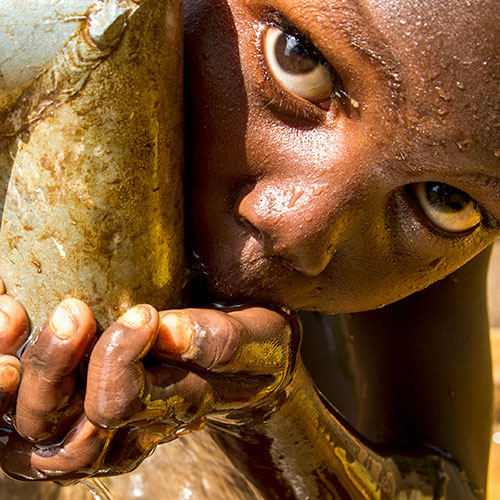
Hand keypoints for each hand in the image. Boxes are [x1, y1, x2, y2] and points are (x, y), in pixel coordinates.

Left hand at [0, 301, 298, 479]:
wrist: (243, 363)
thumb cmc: (252, 345)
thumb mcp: (257, 336)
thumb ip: (219, 339)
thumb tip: (168, 331)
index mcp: (175, 408)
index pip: (128, 406)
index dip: (119, 359)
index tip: (142, 312)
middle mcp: (130, 430)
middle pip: (66, 431)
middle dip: (56, 366)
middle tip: (73, 310)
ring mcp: (97, 428)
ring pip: (33, 436)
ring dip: (13, 381)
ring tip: (14, 316)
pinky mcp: (73, 413)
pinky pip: (17, 423)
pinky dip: (1, 380)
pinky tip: (9, 324)